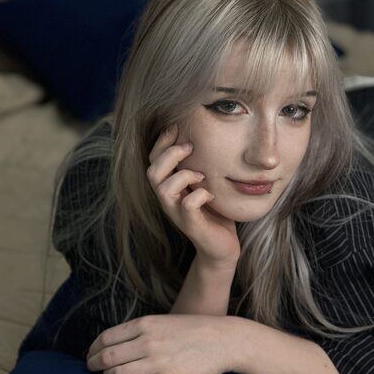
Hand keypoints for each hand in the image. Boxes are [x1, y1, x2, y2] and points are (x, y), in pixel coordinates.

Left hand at [85, 314, 233, 373]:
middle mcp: (148, 341)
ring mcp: (157, 362)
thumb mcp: (164, 322)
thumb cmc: (193, 331)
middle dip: (95, 366)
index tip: (91, 355)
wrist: (223, 340)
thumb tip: (115, 344)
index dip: (94, 349)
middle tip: (94, 370)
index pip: (107, 338)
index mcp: (146, 324)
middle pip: (108, 358)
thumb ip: (141, 331)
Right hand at [147, 124, 239, 269]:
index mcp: (169, 186)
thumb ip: (198, 165)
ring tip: (202, 175)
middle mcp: (168, 199)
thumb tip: (202, 134)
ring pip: (163, 188)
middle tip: (190, 147)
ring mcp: (177, 213)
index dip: (161, 142)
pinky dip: (199, 194)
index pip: (153, 160)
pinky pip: (188, 205)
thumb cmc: (213, 211)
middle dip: (169, 154)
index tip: (176, 126)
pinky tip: (211, 193)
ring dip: (183, 175)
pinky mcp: (191, 225)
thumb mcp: (204, 183)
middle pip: (152, 172)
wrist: (221, 247)